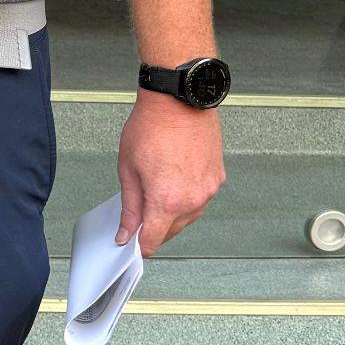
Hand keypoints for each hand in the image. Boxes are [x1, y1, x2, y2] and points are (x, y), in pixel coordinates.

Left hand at [116, 91, 224, 254]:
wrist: (178, 100)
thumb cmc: (151, 127)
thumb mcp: (128, 170)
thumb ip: (130, 207)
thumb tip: (127, 232)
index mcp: (167, 201)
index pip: (153, 240)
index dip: (139, 244)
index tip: (131, 241)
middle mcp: (193, 200)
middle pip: (171, 231)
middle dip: (154, 226)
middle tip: (139, 210)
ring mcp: (208, 190)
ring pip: (188, 217)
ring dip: (172, 213)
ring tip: (157, 188)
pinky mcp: (217, 178)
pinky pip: (200, 200)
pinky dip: (187, 198)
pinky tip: (174, 180)